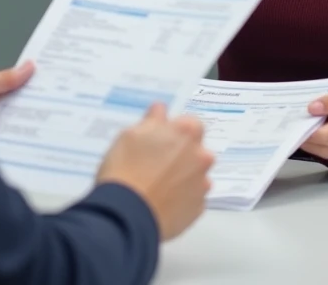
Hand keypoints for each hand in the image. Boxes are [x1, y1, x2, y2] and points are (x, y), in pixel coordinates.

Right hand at [96, 103, 214, 240]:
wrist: (126, 215)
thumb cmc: (125, 171)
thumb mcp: (130, 136)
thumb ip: (152, 120)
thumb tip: (160, 111)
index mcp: (186, 132)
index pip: (190, 124)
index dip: (174, 132)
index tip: (160, 140)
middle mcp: (201, 156)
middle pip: (196, 150)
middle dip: (181, 155)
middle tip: (156, 164)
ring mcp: (201, 185)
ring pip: (195, 176)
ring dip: (182, 178)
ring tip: (156, 186)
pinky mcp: (198, 209)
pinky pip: (192, 199)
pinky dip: (180, 199)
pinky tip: (160, 201)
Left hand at [299, 83, 327, 159]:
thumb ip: (318, 93)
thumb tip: (303, 107)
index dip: (327, 104)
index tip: (311, 108)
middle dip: (317, 130)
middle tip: (300, 127)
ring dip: (312, 140)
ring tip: (297, 133)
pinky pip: (327, 152)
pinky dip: (313, 147)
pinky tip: (303, 139)